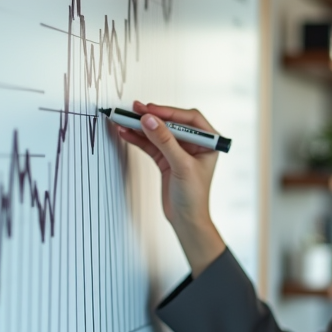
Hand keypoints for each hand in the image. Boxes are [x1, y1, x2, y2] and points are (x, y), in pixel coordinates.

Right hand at [111, 101, 225, 275]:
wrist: (186, 220)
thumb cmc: (194, 197)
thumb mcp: (182, 166)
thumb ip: (165, 141)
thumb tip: (150, 120)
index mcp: (208, 142)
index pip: (189, 119)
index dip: (169, 113)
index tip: (151, 111)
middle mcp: (194, 144)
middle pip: (171, 123)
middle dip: (152, 117)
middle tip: (133, 110)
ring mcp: (178, 151)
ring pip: (158, 133)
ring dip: (141, 127)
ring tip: (123, 119)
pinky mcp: (165, 159)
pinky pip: (150, 144)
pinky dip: (138, 139)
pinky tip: (126, 132)